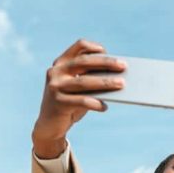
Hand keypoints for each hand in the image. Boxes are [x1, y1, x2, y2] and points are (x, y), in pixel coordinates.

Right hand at [31, 39, 126, 157]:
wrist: (50, 125)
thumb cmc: (70, 103)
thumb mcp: (79, 88)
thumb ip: (91, 79)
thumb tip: (117, 77)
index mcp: (61, 63)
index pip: (78, 47)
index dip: (93, 47)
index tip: (107, 51)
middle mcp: (56, 71)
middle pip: (83, 62)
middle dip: (105, 63)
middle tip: (123, 66)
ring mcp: (55, 86)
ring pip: (83, 81)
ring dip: (105, 82)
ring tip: (121, 84)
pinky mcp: (58, 102)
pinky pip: (81, 101)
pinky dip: (95, 103)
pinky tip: (105, 107)